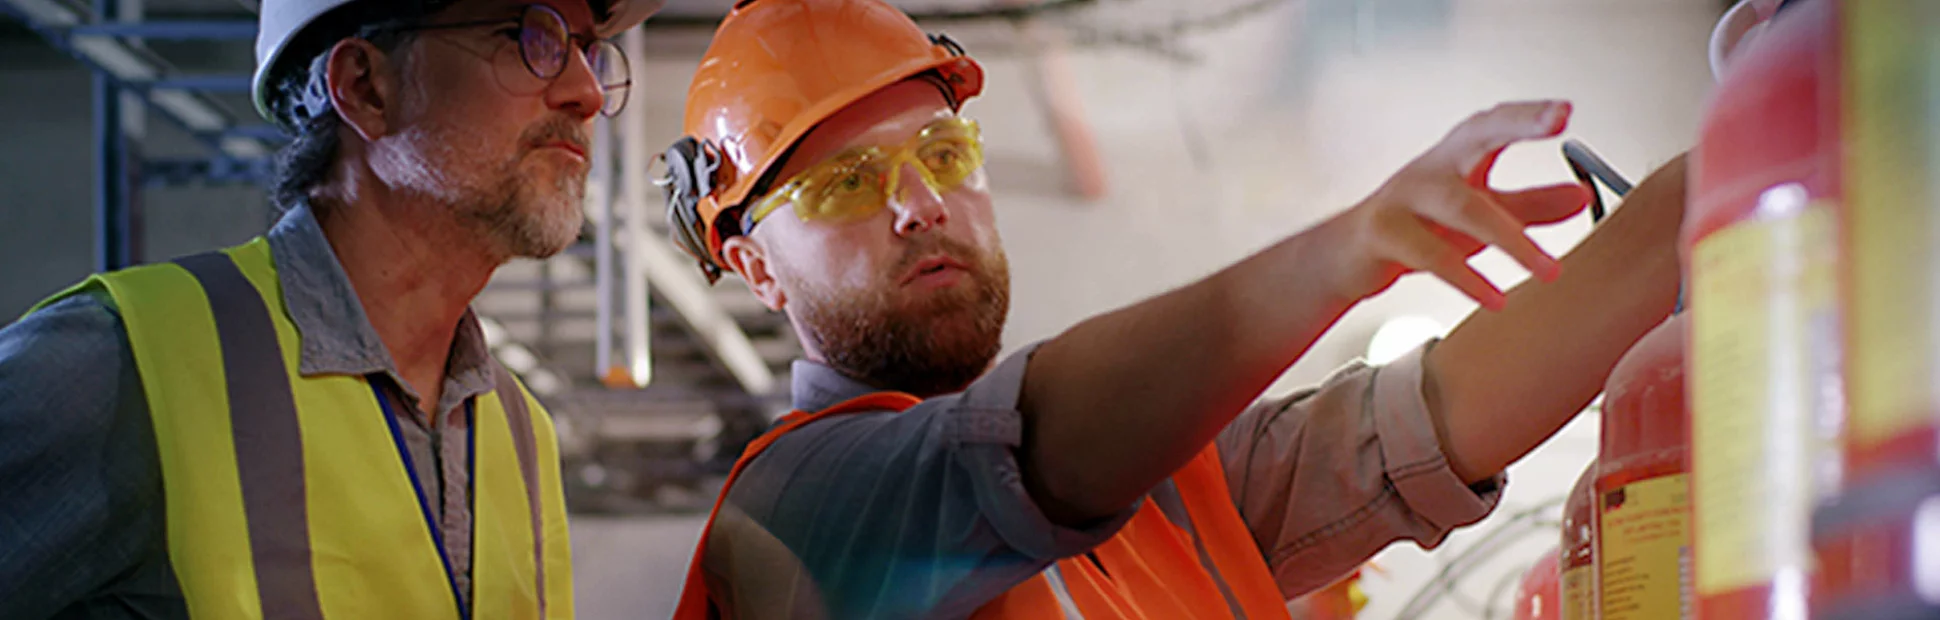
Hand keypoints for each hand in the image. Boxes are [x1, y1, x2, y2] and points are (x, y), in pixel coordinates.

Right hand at [1328, 100, 1591, 309]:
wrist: (1344, 256)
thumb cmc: (1416, 227)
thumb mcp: (1476, 214)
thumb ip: (1528, 206)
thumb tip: (1581, 197)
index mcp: (1454, 156)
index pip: (1494, 124)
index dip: (1527, 114)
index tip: (1564, 111)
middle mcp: (1430, 168)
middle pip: (1475, 136)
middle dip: (1516, 125)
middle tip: (1557, 122)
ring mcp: (1403, 198)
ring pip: (1462, 207)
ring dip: (1510, 239)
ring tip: (1548, 271)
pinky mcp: (1382, 234)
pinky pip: (1430, 255)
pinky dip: (1467, 279)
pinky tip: (1495, 298)